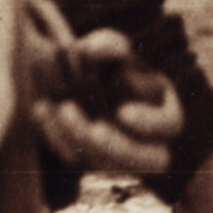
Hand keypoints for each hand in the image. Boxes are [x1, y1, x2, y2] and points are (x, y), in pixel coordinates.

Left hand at [27, 26, 185, 175]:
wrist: (73, 76)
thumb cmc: (106, 62)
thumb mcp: (110, 48)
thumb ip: (109, 45)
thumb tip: (94, 50)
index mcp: (162, 109)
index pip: (170, 123)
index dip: (149, 123)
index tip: (123, 112)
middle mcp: (147, 140)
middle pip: (149, 160)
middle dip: (120, 148)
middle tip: (94, 129)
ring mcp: (118, 156)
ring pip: (110, 166)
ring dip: (86, 143)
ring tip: (64, 110)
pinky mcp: (89, 159)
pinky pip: (77, 159)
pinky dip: (57, 136)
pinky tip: (42, 109)